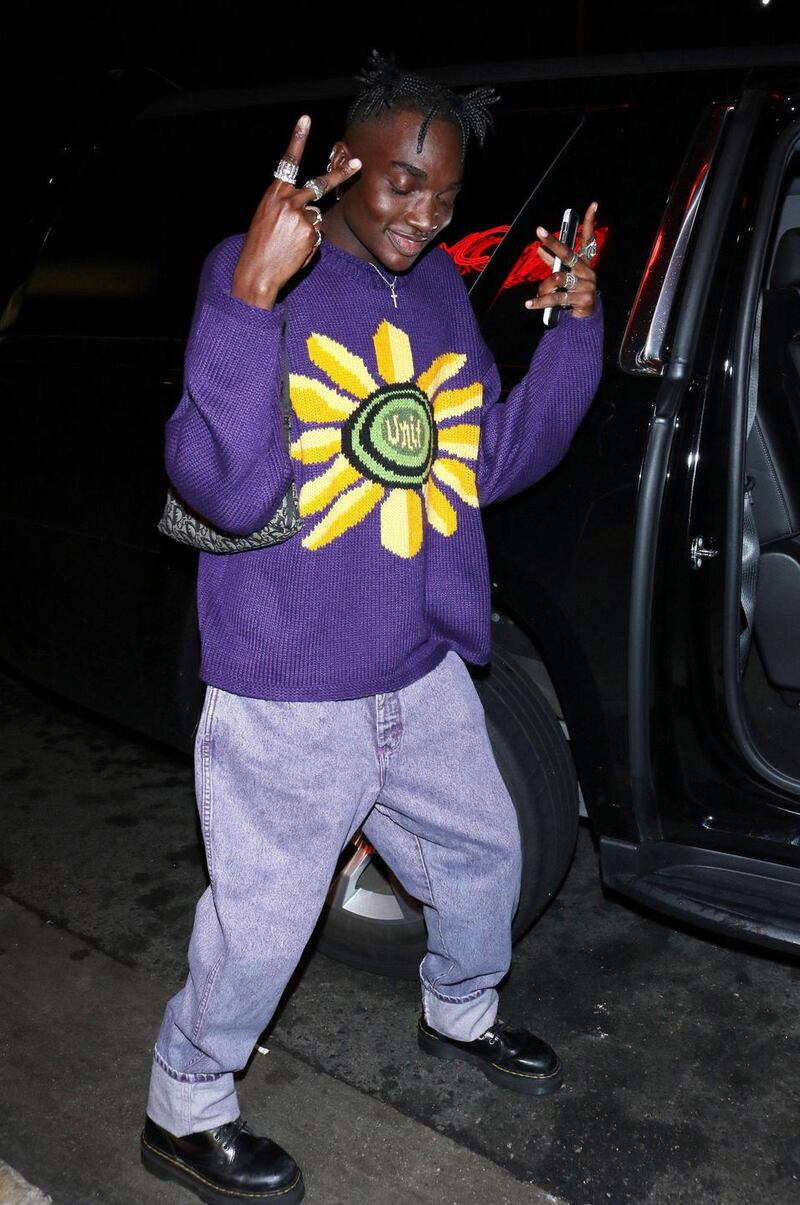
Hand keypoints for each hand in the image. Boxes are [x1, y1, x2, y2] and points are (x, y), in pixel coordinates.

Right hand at [231, 115, 360, 309]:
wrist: (257, 271)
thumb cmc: (260, 246)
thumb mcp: (266, 218)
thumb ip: (286, 206)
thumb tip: (312, 209)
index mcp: (273, 194)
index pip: (288, 162)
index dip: (297, 139)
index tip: (305, 119)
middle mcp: (288, 201)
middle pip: (320, 184)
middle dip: (341, 174)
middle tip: (358, 163)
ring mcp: (300, 216)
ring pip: (316, 216)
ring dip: (308, 229)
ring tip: (290, 243)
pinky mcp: (310, 232)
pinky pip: (318, 234)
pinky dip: (309, 243)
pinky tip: (295, 251)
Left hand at [525, 201, 597, 319]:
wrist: (585, 319)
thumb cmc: (573, 293)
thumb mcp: (564, 276)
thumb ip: (553, 263)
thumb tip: (540, 250)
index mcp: (584, 263)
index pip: (588, 239)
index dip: (590, 222)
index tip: (593, 205)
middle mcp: (587, 271)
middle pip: (568, 253)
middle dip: (553, 242)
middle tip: (540, 232)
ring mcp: (586, 285)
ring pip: (558, 278)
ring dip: (544, 286)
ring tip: (538, 294)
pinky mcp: (582, 300)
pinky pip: (556, 297)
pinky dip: (540, 301)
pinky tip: (530, 304)